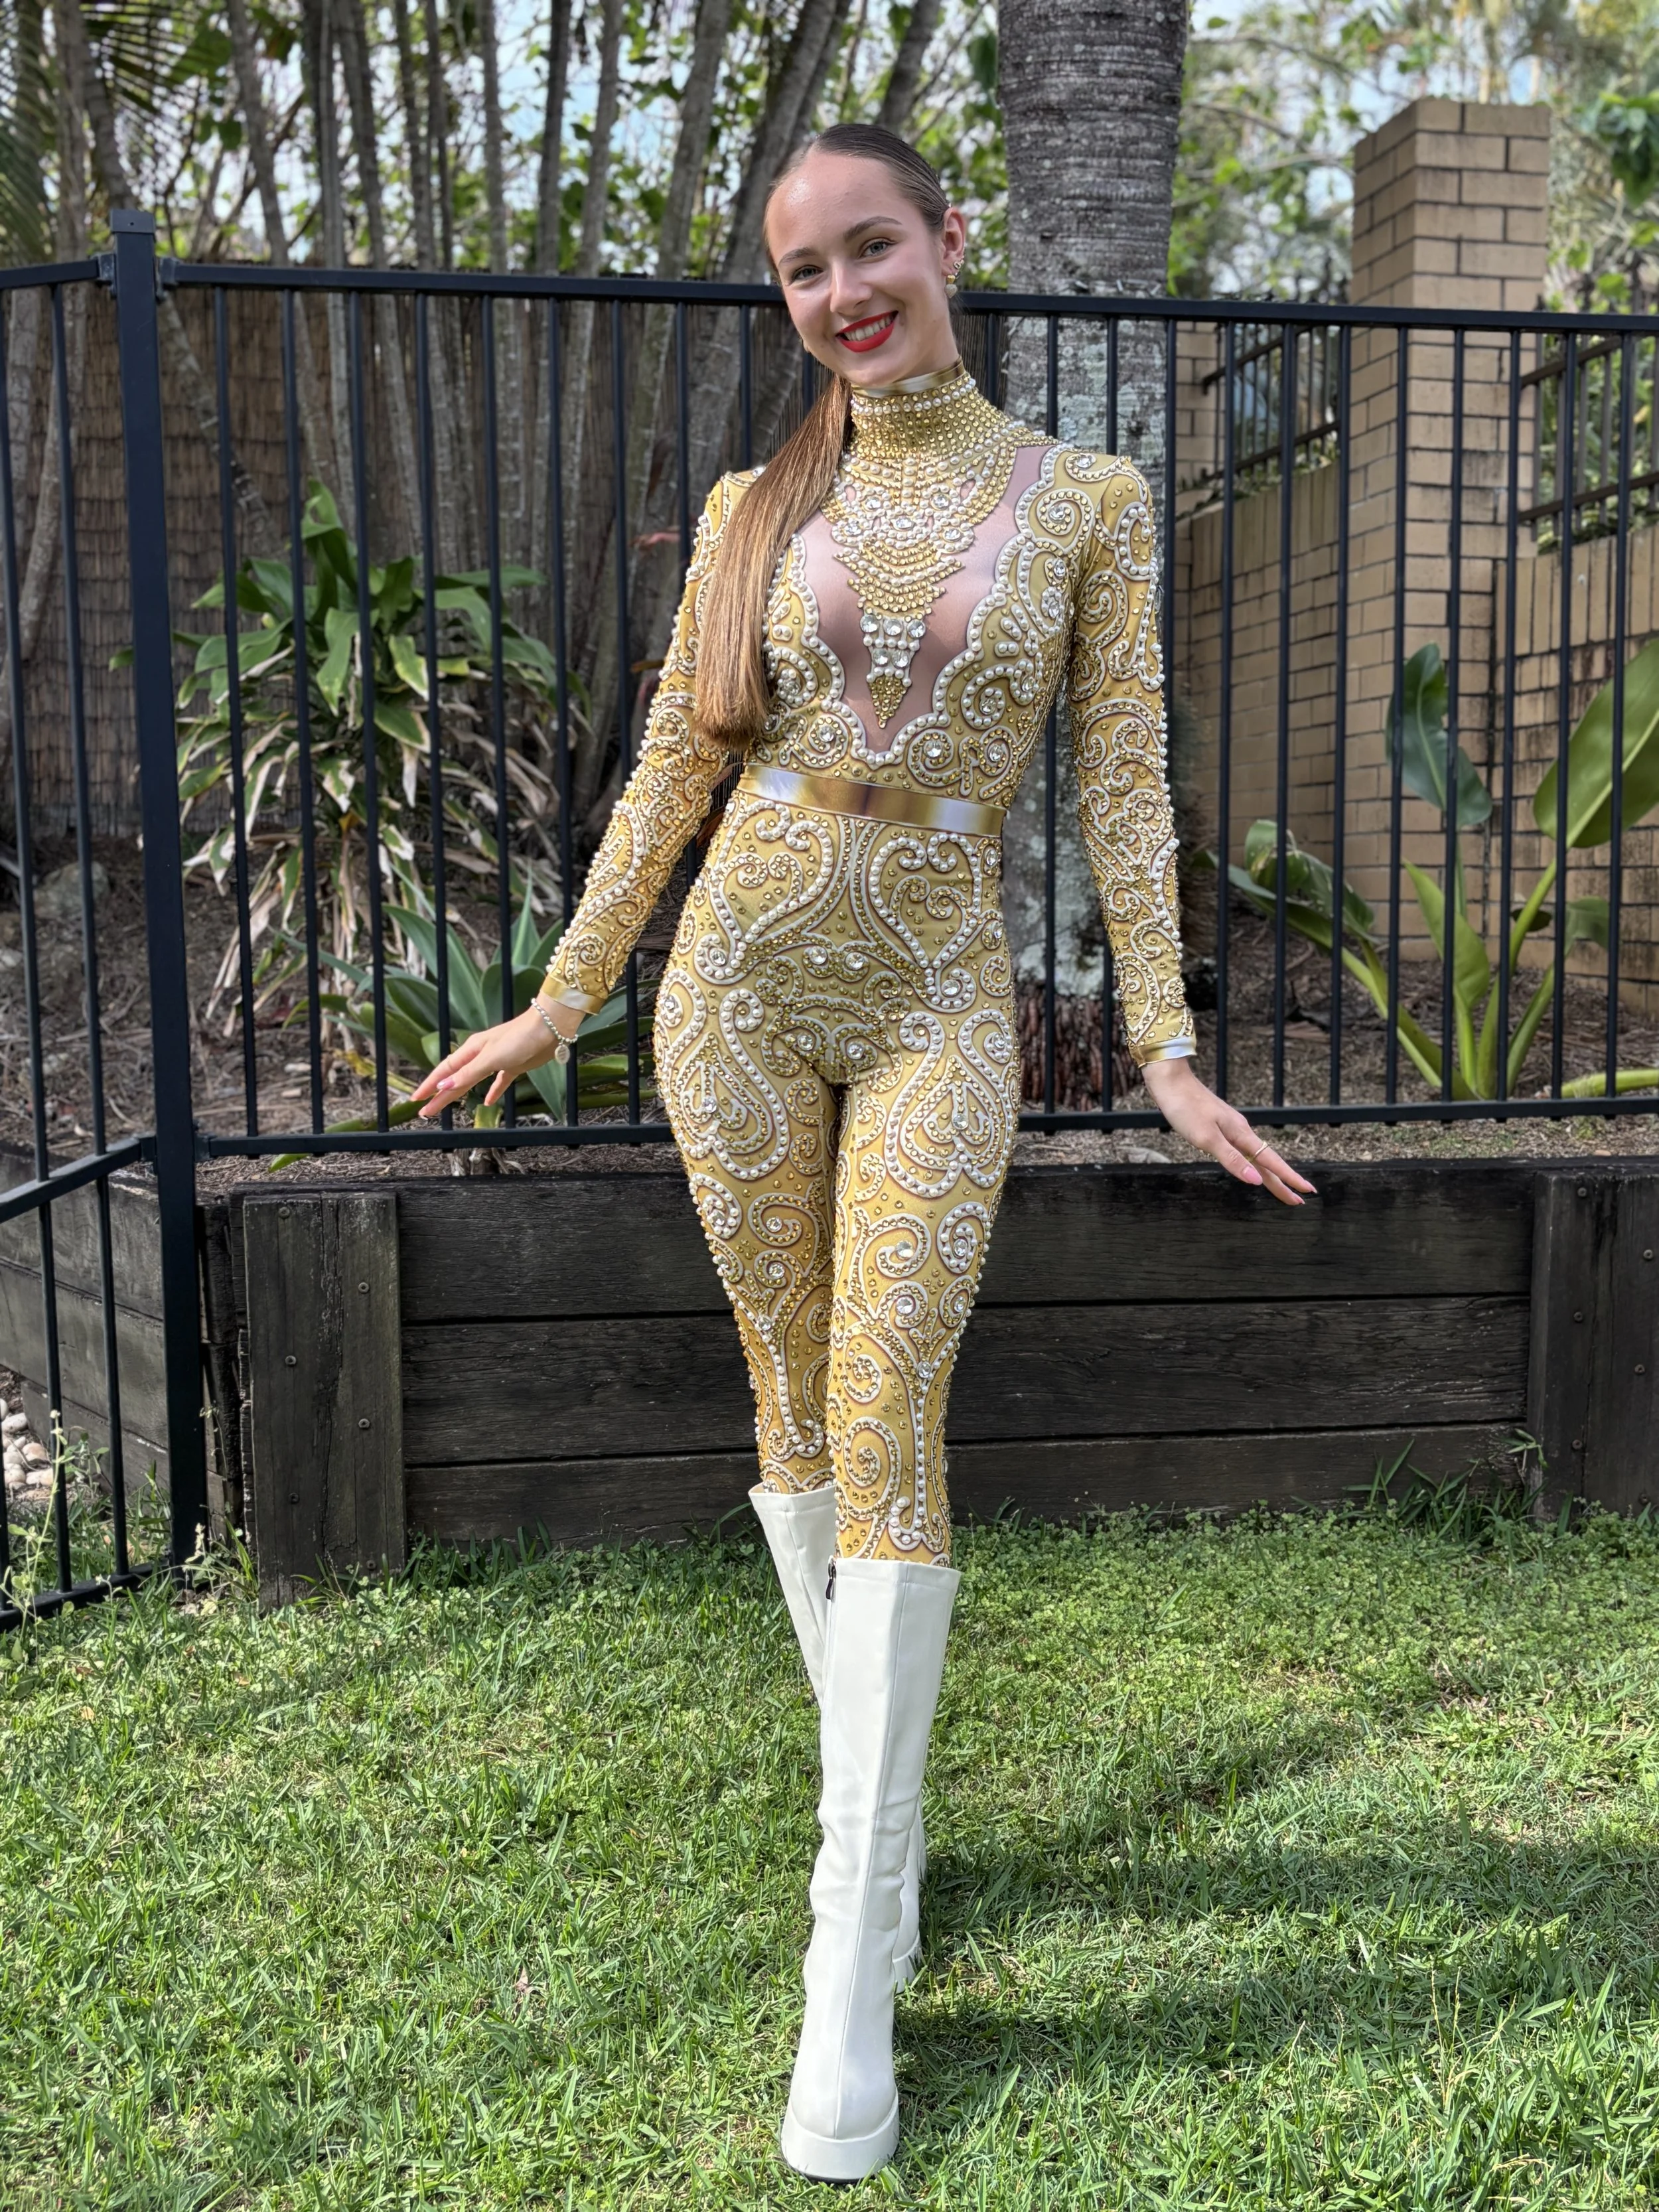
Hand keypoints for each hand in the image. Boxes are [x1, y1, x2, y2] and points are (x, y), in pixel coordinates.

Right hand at [411, 1000, 579, 1118]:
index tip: (417, 1100)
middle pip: (455, 1079)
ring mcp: (497, 1061)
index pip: (444, 1072)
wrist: (550, 1027)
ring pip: (472, 1081)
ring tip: (445, 1105)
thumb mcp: (491, 1058)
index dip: (430, 1086)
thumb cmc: (520, 1037)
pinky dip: (493, 1091)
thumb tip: (444, 1087)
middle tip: (426, 1111)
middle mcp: (481, 1055)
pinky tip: (488, 1101)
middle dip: (439, 1095)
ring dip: (459, 1093)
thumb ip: (468, 1073)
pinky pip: (498, 1081)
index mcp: (471, 1050)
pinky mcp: (513, 1066)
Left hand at [1139, 1057, 1315, 1206]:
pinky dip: (1254, 1163)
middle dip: (1283, 1182)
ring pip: (1256, 1157)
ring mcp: (1232, 1129)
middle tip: (1298, 1200)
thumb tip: (1256, 1180)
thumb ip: (1232, 1159)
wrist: (1172, 1082)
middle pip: (1266, 1162)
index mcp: (1241, 1135)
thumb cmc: (1185, 1107)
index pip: (1271, 1162)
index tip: (1306, 1191)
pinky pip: (1244, 1150)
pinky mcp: (1221, 1126)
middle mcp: (1241, 1132)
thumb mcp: (1207, 1138)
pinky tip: (1252, 1166)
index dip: (1288, 1178)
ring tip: (1281, 1189)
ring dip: (1269, 1174)